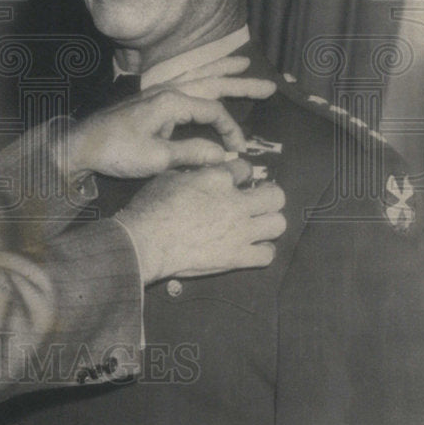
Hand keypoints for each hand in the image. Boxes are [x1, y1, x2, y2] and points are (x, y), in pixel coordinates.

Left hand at [64, 72, 274, 180]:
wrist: (82, 145)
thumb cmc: (117, 151)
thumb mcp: (157, 158)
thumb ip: (193, 154)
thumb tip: (224, 155)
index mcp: (171, 101)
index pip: (214, 111)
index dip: (231, 130)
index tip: (239, 149)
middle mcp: (166, 90)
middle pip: (211, 82)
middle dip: (241, 83)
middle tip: (270, 85)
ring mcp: (156, 91)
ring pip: (196, 75)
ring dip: (220, 69)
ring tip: (242, 61)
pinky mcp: (148, 99)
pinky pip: (182, 79)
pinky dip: (198, 73)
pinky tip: (205, 72)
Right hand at [118, 158, 286, 283]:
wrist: (145, 240)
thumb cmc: (151, 207)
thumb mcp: (169, 177)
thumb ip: (193, 173)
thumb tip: (201, 173)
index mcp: (218, 179)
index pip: (246, 168)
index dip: (242, 173)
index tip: (238, 180)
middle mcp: (235, 203)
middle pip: (276, 196)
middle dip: (269, 195)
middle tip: (258, 199)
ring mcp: (239, 231)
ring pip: (278, 224)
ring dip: (269, 222)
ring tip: (257, 223)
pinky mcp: (237, 256)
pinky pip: (267, 254)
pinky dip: (263, 251)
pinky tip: (252, 247)